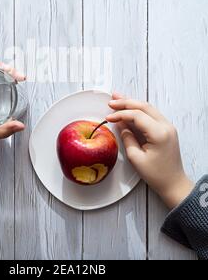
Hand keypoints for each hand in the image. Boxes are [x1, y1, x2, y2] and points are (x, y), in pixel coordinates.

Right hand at [106, 92, 193, 208]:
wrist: (174, 184)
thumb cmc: (156, 175)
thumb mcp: (136, 158)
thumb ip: (127, 138)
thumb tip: (121, 125)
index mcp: (159, 133)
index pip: (137, 115)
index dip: (121, 114)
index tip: (108, 117)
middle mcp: (166, 126)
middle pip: (144, 106)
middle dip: (126, 102)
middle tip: (111, 101)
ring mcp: (168, 126)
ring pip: (148, 108)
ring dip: (132, 103)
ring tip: (118, 99)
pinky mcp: (166, 129)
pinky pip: (151, 114)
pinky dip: (139, 110)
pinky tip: (129, 108)